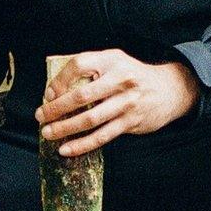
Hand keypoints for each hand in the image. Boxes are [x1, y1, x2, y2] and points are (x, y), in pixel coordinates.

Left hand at [37, 50, 200, 157]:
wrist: (169, 89)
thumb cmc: (132, 75)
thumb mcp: (114, 61)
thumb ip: (88, 68)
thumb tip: (55, 88)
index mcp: (111, 60)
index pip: (78, 65)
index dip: (59, 80)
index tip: (48, 94)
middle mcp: (120, 80)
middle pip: (81, 96)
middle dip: (56, 108)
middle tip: (40, 116)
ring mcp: (127, 102)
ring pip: (90, 119)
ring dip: (65, 128)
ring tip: (48, 133)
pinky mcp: (131, 122)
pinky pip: (102, 136)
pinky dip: (82, 144)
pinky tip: (66, 149)